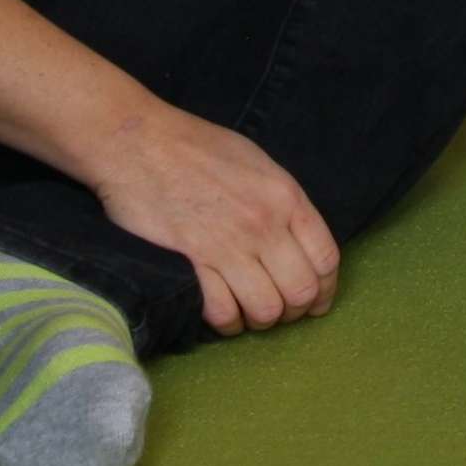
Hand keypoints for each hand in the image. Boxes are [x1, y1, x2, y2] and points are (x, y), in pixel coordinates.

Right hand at [89, 101, 341, 335]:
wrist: (139, 143)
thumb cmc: (197, 146)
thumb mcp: (257, 162)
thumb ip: (282, 201)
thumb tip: (297, 239)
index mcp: (286, 197)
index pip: (326, 258)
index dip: (325, 289)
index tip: (316, 302)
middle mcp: (264, 224)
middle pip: (301, 290)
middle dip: (295, 311)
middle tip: (281, 312)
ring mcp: (227, 246)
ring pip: (265, 308)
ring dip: (261, 320)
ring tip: (250, 314)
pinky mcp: (191, 263)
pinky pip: (221, 311)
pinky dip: (227, 322)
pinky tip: (224, 315)